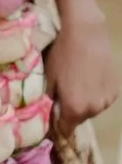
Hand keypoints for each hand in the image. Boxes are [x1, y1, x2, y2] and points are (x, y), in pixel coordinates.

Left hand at [45, 11, 118, 133]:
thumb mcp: (49, 78)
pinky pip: (102, 99)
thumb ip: (52, 99)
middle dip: (71, 112)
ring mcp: (107, 99)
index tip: (52, 123)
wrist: (86, 34)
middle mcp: (94, 108)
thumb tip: (53, 108)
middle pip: (79, 119)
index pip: (66, 129)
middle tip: (63, 97)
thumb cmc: (63, 54)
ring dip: (85, 103)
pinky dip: (96, 95)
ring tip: (77, 86)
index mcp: (74, 108)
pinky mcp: (116, 89)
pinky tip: (90, 80)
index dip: (58, 127)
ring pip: (92, 109)